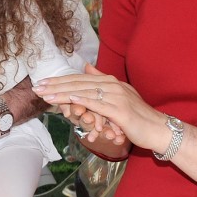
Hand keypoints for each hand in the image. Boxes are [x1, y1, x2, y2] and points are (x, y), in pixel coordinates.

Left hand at [35, 64, 158, 146]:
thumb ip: (102, 82)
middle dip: (56, 85)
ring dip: (63, 93)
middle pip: (79, 83)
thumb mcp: (119, 96)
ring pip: (84, 92)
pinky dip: (82, 100)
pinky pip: (98, 104)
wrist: (159, 129)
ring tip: (45, 95)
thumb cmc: (137, 117)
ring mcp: (117, 97)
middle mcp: (113, 85)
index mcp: (111, 82)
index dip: (60, 80)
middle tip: (37, 87)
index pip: (80, 79)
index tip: (42, 83)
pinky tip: (68, 99)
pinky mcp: (120, 110)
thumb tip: (86, 67)